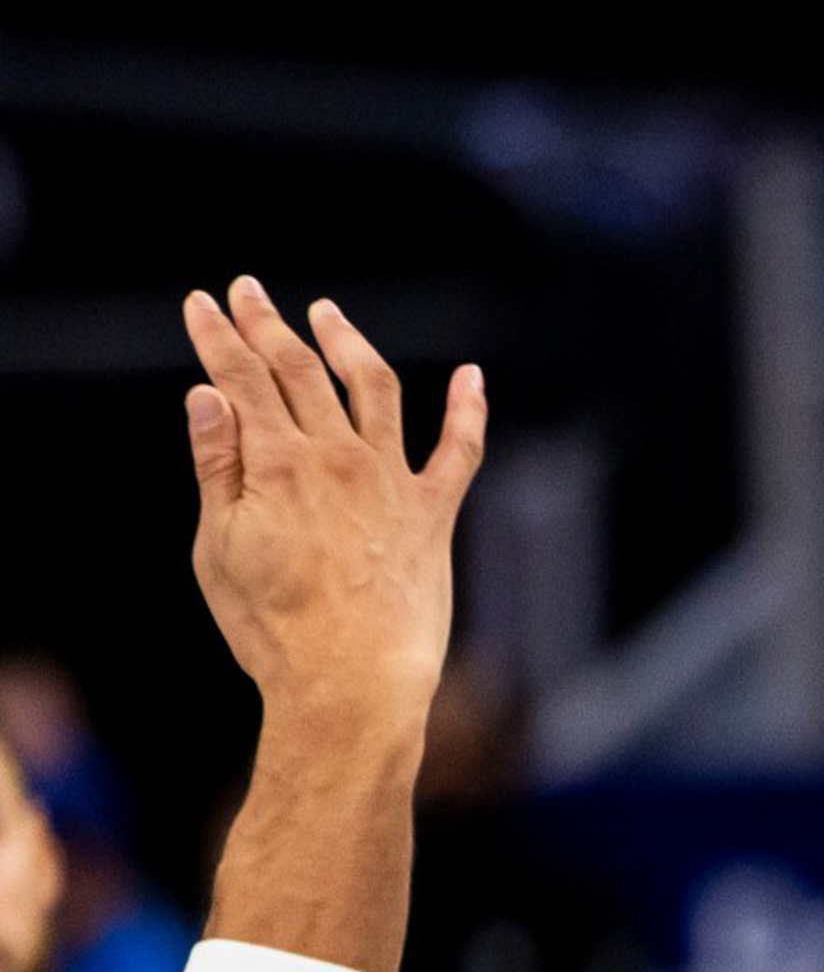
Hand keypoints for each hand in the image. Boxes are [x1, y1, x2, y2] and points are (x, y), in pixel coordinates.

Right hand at [179, 278, 485, 725]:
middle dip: (268, 324)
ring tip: (327, 313)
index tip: (203, 303)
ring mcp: (391, 482)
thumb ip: (218, 465)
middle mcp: (337, 459)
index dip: (218, 336)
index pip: (239, 378)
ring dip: (348, 343)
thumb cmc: (274, 626)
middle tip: (248, 290)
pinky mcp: (434, 513)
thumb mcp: (220, 547)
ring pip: (373, 388)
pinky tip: (473, 376)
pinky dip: (469, 409)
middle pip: (299, 371)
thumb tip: (208, 393)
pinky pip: (461, 450)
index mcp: (276, 464)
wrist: (354, 681)